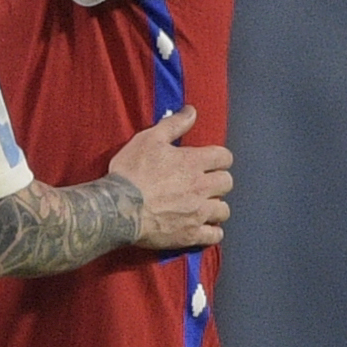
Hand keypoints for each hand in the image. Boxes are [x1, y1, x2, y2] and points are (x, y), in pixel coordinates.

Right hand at [107, 106, 232, 248]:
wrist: (118, 207)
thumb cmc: (131, 171)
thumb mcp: (148, 139)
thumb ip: (174, 124)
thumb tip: (192, 111)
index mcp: (193, 162)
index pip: (224, 157)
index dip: (218, 158)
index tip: (208, 161)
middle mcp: (201, 187)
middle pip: (227, 183)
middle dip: (218, 181)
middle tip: (203, 183)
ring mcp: (198, 213)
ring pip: (224, 210)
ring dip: (215, 207)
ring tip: (202, 206)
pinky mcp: (191, 234)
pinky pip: (214, 236)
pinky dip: (211, 232)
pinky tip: (202, 228)